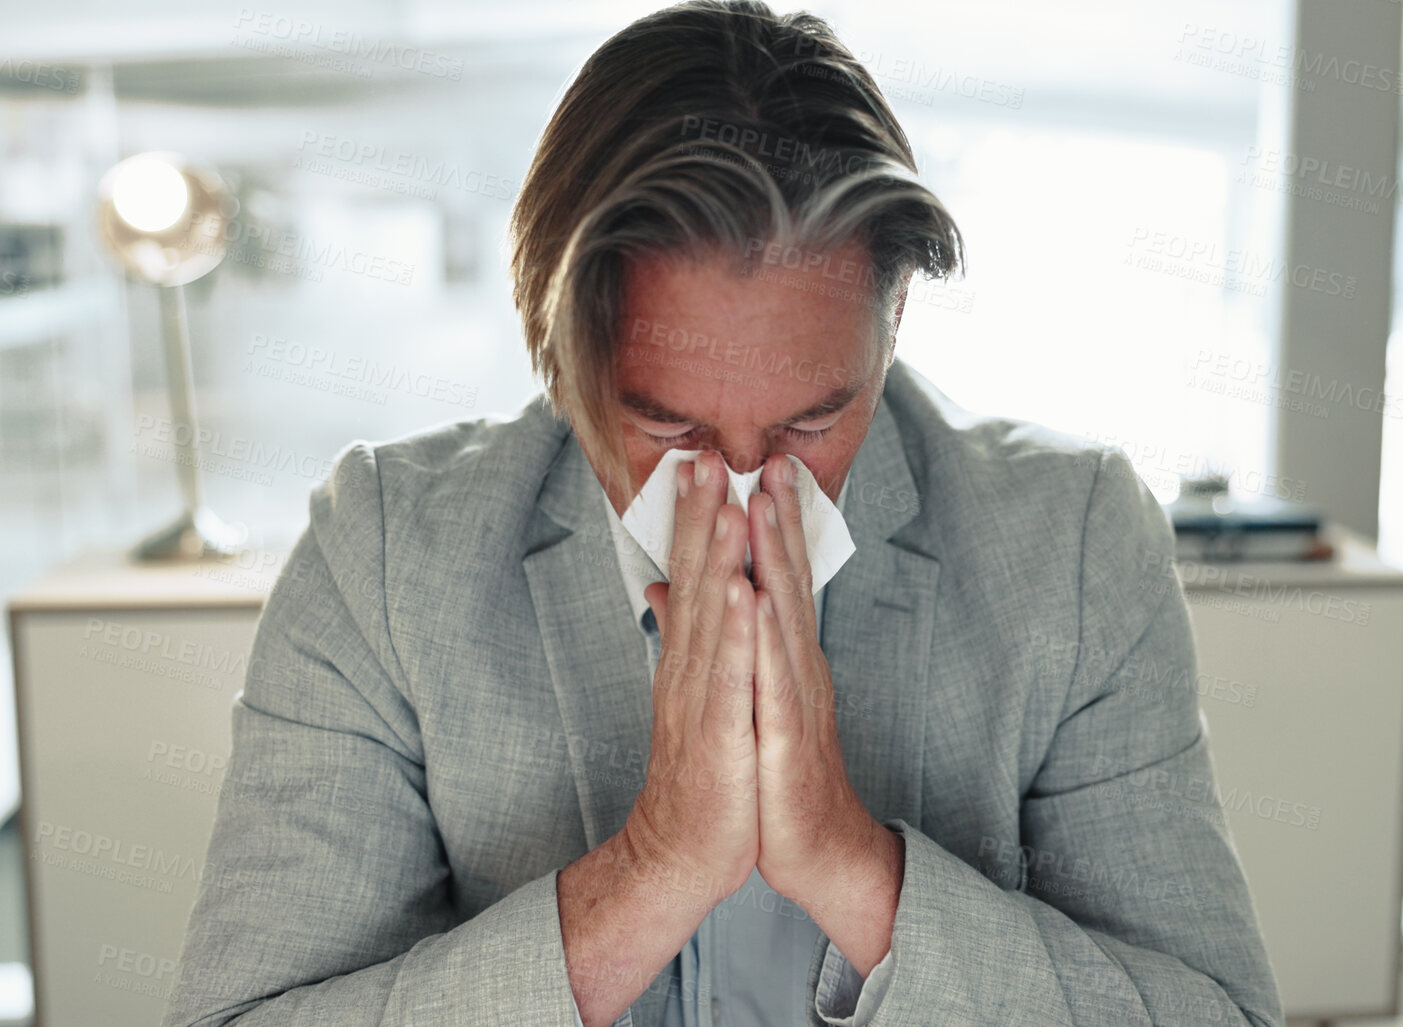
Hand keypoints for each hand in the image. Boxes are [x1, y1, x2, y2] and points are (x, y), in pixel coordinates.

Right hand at [624, 449, 759, 912]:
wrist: (682, 851)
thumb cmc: (698, 773)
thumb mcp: (689, 697)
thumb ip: (679, 639)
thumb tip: (663, 587)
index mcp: (688, 659)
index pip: (692, 576)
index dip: (696, 519)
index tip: (701, 462)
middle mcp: (688, 670)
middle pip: (695, 583)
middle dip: (702, 519)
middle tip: (704, 458)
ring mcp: (701, 701)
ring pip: (710, 619)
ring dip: (718, 559)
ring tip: (725, 505)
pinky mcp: (721, 735)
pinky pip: (728, 676)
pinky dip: (734, 632)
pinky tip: (739, 592)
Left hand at [747, 454, 902, 973]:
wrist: (814, 850)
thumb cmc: (779, 776)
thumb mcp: (750, 702)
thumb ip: (727, 643)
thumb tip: (686, 591)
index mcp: (785, 658)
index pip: (778, 578)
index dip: (771, 522)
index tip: (760, 465)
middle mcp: (798, 667)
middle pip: (788, 581)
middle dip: (779, 519)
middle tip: (771, 458)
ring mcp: (795, 699)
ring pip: (783, 617)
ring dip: (773, 559)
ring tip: (761, 504)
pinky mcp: (784, 736)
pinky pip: (772, 679)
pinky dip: (764, 635)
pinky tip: (754, 597)